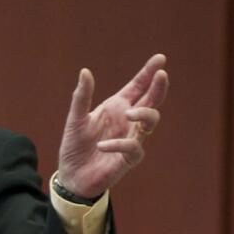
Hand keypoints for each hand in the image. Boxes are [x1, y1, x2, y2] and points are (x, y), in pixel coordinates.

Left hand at [56, 53, 168, 197]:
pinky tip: (102, 145)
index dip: (148, 73)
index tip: (160, 58)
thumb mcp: (75, 119)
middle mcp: (128, 121)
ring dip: (144, 114)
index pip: (138, 86)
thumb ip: (82, 97)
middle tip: (161, 75)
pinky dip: (119, 144)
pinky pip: (133, 148)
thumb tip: (85, 71)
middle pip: (151, 101)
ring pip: (150, 122)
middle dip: (158, 88)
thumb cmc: (75, 145)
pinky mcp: (129, 158)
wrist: (71, 175)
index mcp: (117, 107)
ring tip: (129, 113)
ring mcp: (131, 138)